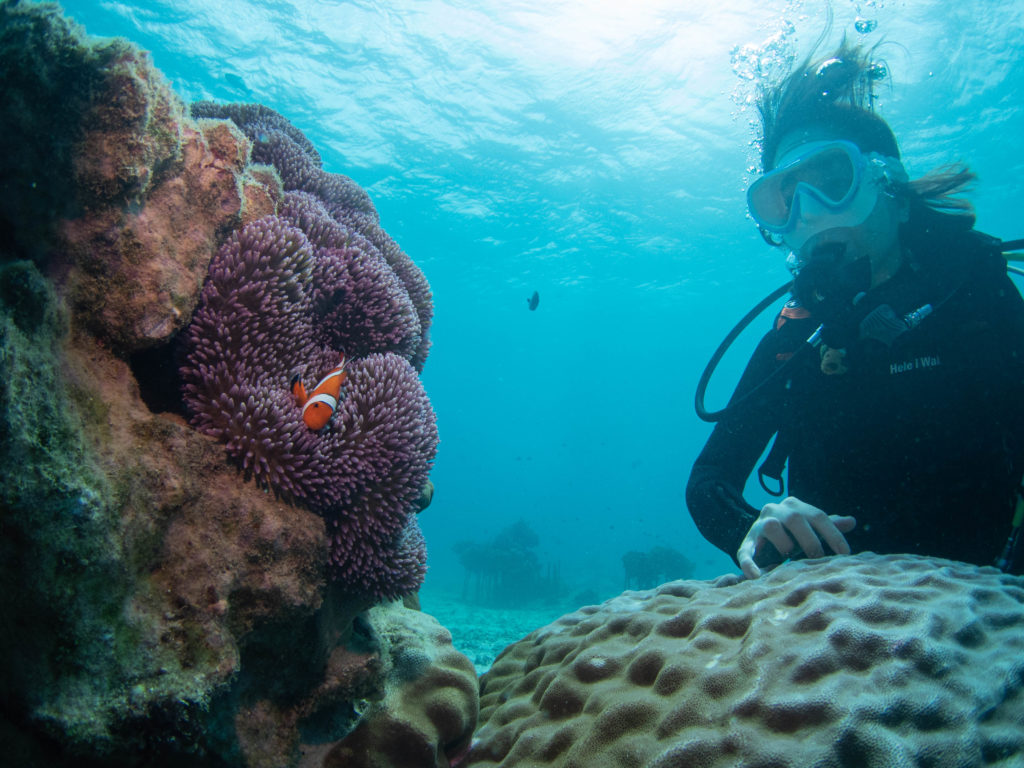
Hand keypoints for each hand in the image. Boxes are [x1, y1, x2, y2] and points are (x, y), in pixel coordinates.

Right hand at [737, 496, 855, 578]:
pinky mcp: (746, 543)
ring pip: (771, 527)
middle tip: (819, 560)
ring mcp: (758, 525)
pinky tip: (757, 576)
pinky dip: (750, 564)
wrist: (762, 538)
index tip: (845, 553)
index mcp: (795, 506)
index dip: (833, 534)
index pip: (818, 515)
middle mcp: (775, 510)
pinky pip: (745, 552)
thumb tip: (852, 521)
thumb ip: (829, 525)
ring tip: (790, 560)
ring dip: (784, 544)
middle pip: (795, 519)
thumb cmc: (795, 535)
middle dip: (810, 541)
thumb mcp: (812, 530)